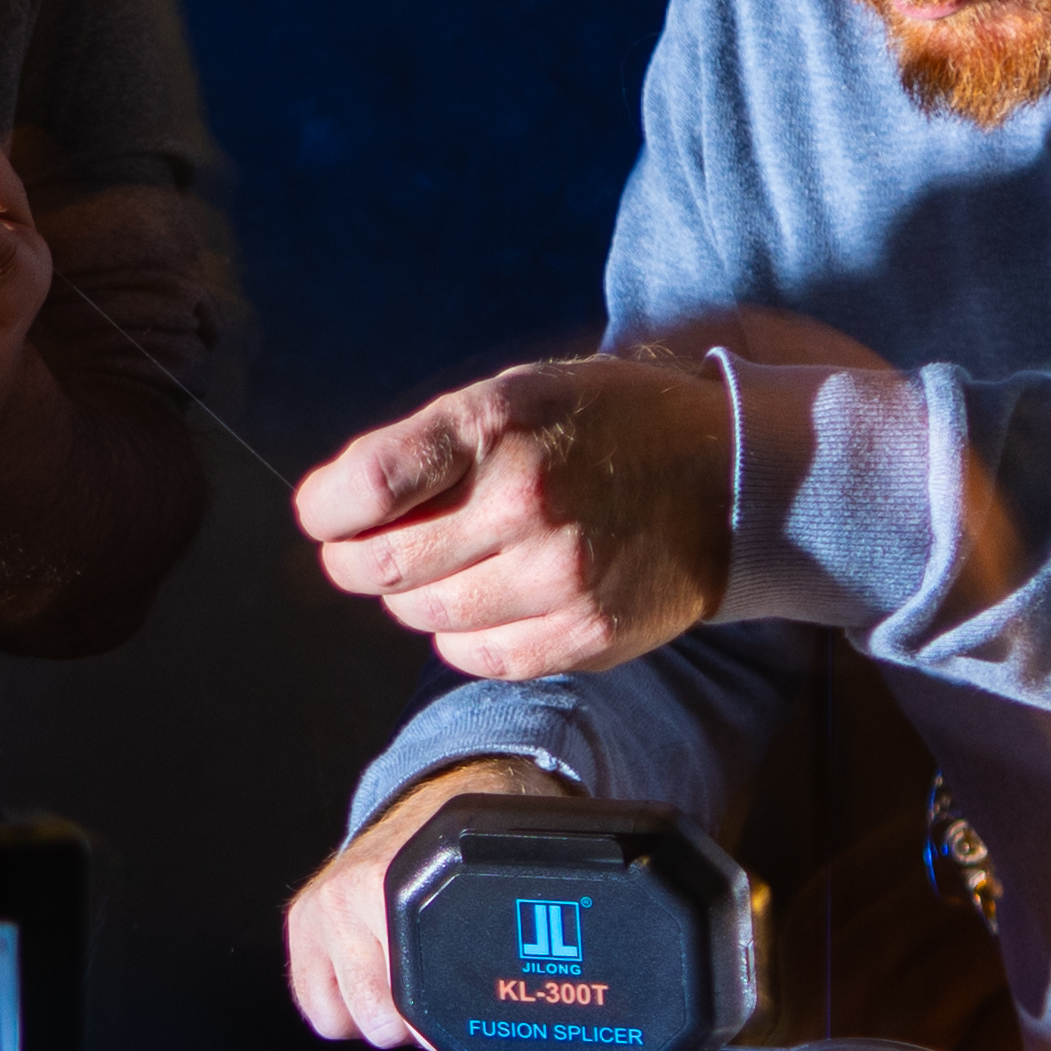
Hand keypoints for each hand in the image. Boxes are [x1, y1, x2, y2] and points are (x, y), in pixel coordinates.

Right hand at [286, 758, 569, 1049]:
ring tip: (408, 979)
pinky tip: (378, 980)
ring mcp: (320, 912)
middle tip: (436, 990)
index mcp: (392, 886)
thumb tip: (541, 1008)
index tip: (458, 1021)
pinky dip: (347, 1006)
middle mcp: (345, 898)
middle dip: (413, 1022)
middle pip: (380, 1022)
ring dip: (380, 1013)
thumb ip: (503, 941)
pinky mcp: (302, 922)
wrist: (441, 795)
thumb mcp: (493, 887)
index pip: (409, 1001)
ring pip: (346, 1019)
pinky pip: (319, 1005)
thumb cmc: (473, 839)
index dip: (441, 1025)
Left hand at [299, 353, 731, 680]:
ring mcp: (557, 577)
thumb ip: (427, 446)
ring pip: (421, 616)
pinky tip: (490, 596)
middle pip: (380, 566)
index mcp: (499, 426)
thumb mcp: (517, 394)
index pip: (368, 485)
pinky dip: (461, 634)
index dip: (326, 509)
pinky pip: (473, 656)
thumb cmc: (604, 427)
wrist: (725, 478)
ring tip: (447, 564)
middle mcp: (526, 502)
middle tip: (361, 549)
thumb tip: (334, 508)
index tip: (325, 514)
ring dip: (412, 596)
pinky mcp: (580, 636)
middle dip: (353, 560)